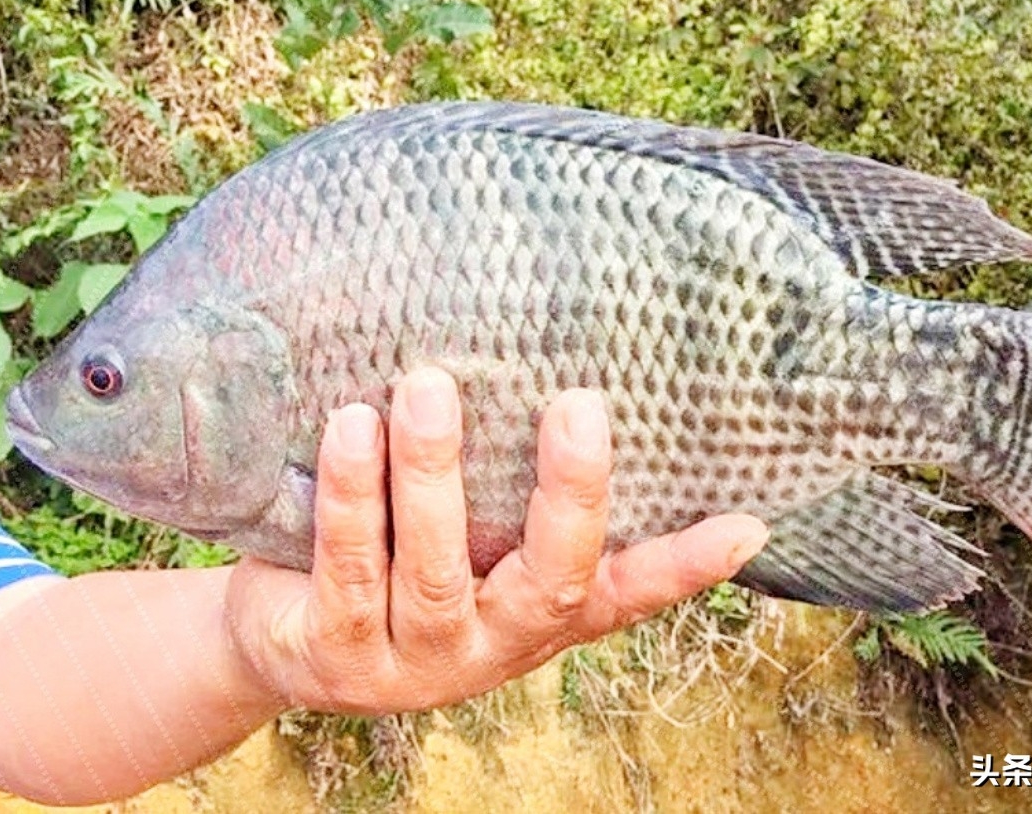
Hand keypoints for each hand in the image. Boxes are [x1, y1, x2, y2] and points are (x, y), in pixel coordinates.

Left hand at [224, 367, 768, 714]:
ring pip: (433, 571)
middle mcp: (491, 643)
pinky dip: (352, 496)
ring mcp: (414, 659)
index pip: (624, 592)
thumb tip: (574, 373)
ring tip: (426, 387)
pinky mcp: (334, 654)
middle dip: (569, 496)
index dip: (686, 566)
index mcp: (536, 613)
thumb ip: (514, 487)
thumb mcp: (468, 529)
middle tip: (578, 405)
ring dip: (433, 476)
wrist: (282, 633)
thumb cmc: (391, 554)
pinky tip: (350, 426)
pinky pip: (347, 569)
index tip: (748, 524)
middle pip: (547, 583)